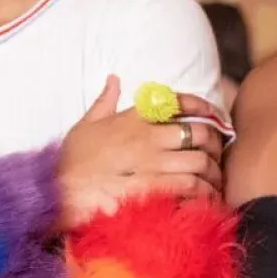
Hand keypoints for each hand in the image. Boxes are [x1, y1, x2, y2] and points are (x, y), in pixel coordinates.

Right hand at [55, 75, 225, 230]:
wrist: (60, 191)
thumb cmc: (72, 160)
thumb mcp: (86, 123)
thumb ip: (104, 101)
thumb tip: (114, 78)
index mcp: (134, 117)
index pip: (179, 102)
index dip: (203, 106)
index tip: (214, 116)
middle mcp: (148, 136)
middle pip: (200, 132)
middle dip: (215, 144)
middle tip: (217, 156)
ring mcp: (151, 163)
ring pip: (200, 161)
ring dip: (213, 173)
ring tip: (214, 183)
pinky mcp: (153, 188)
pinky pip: (191, 186)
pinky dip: (204, 192)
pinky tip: (205, 199)